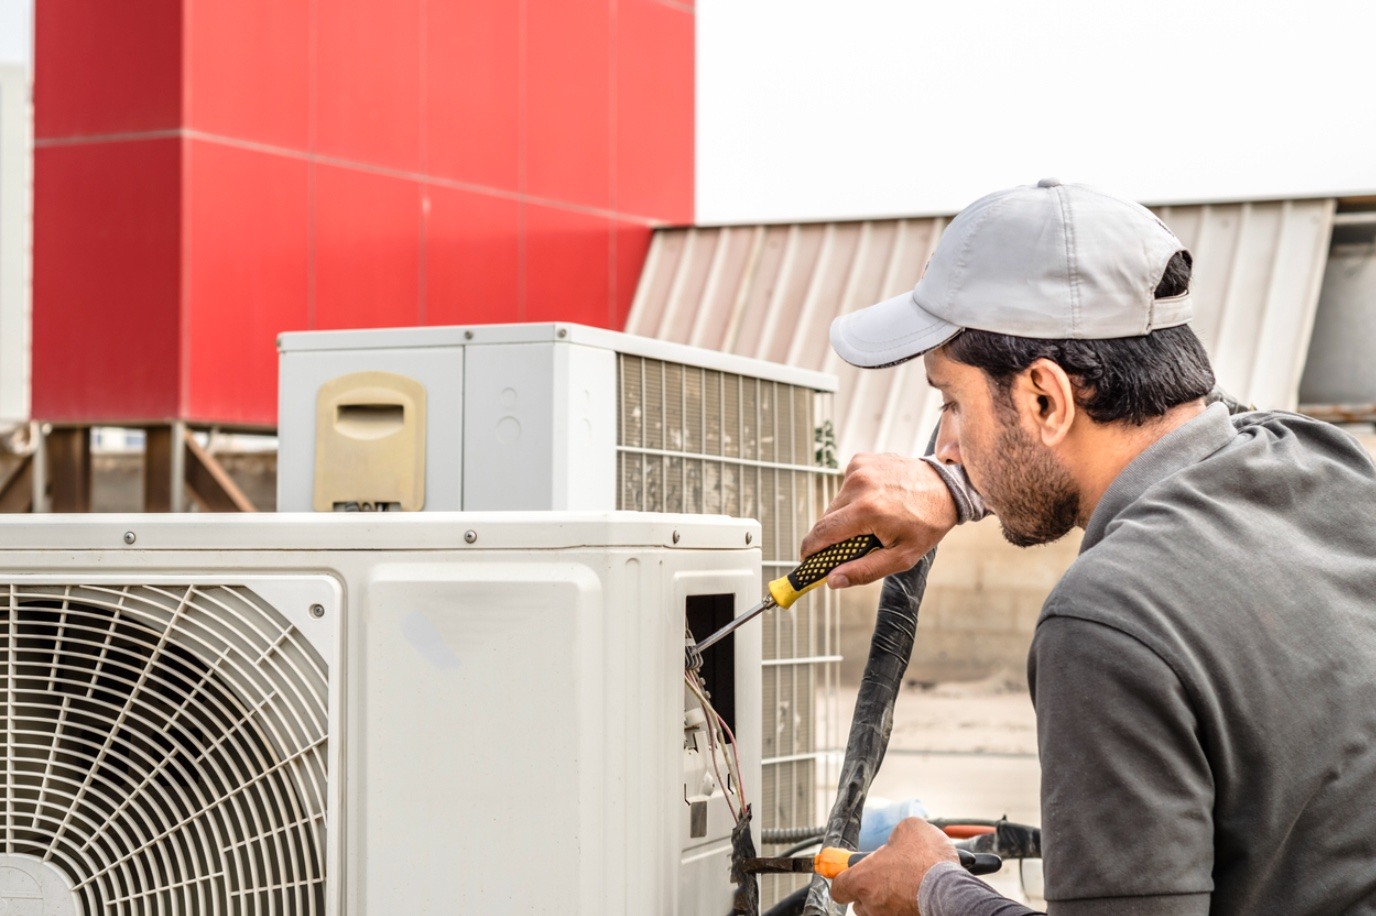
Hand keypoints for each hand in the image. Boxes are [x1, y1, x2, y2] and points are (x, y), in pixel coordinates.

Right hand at [800, 453, 957, 587]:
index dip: (810, 549)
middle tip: (851, 544)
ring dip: (845, 514)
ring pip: (836, 502)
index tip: (807, 559)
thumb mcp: (902, 557)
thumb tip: (832, 580)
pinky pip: (845, 486)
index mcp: (867, 510)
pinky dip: (854, 496)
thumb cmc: (927, 523)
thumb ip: (864, 571)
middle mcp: (859, 484)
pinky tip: (875, 499)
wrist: (946, 488)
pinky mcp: (861, 459)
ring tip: (871, 519)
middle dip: (833, 534)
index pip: (822, 533)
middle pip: (827, 518)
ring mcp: (859, 468)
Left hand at [829, 818, 959, 915]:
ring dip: (887, 898)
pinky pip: (900, 913)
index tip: (846, 872)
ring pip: (879, 910)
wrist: (953, 889)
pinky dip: (906, 905)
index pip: (838, 887)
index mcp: (863, 879)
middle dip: (870, 888)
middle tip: (888, 873)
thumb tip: (898, 839)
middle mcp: (871, 904)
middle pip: (859, 901)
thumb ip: (895, 835)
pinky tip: (919, 893)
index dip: (843, 877)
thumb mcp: (909, 828)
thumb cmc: (928, 860)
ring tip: (907, 884)